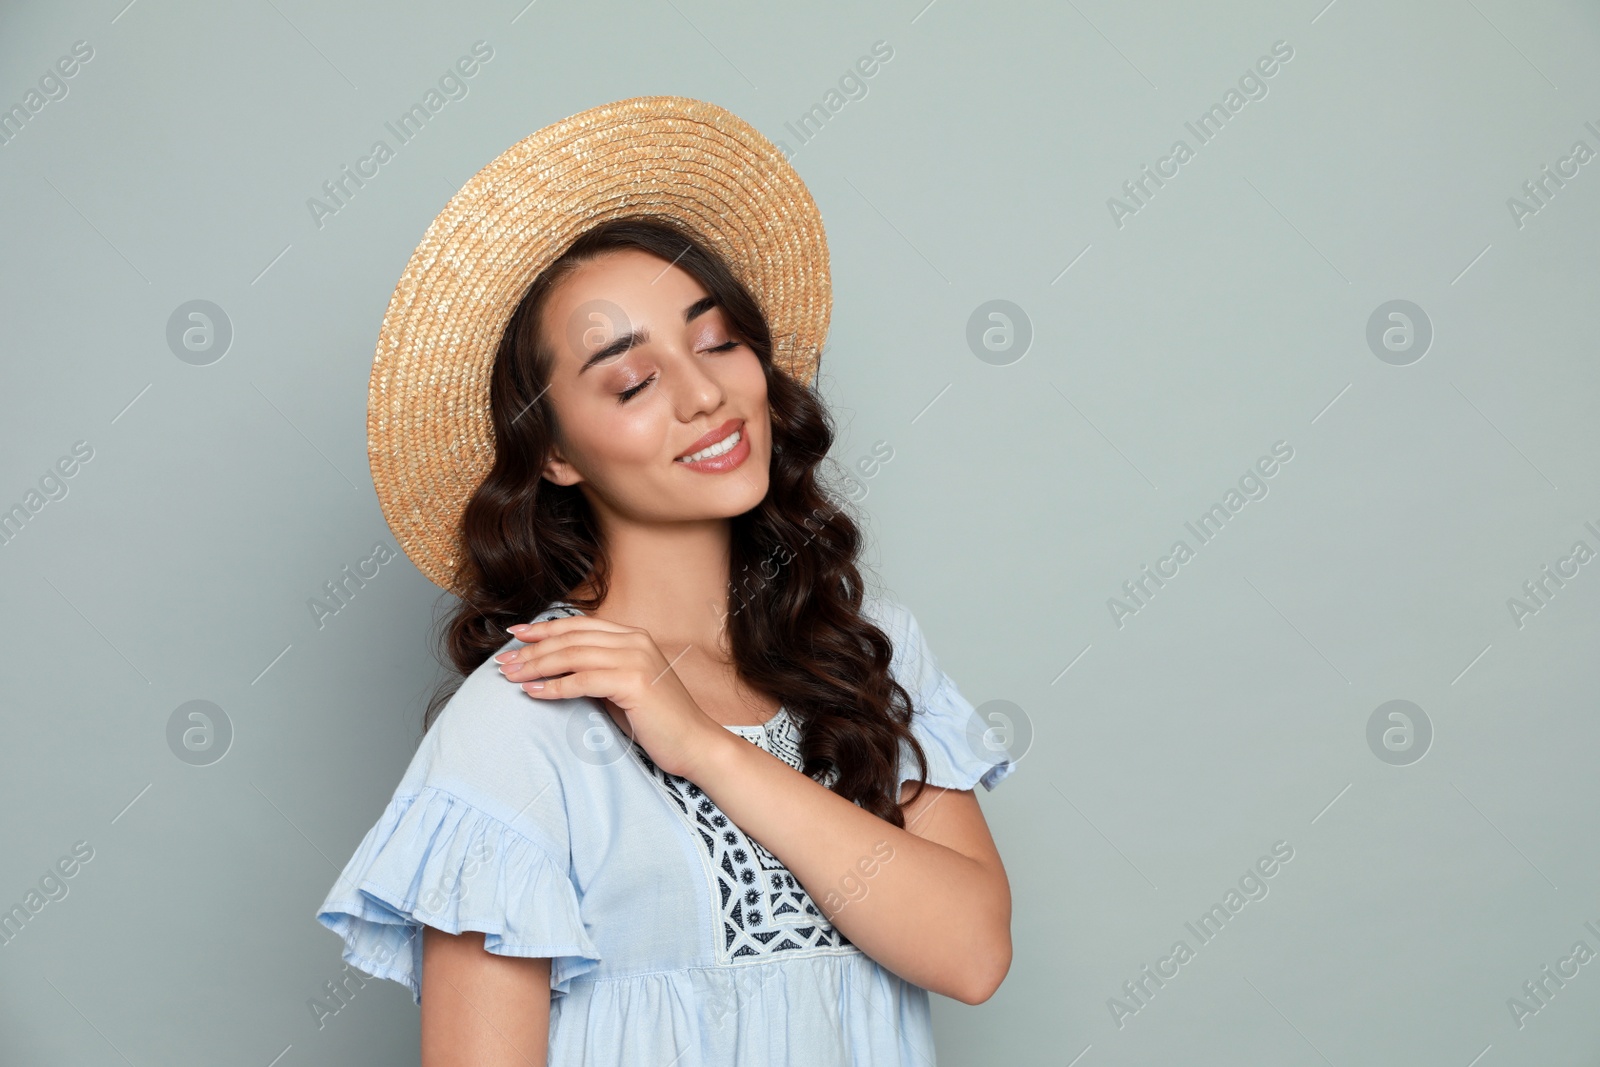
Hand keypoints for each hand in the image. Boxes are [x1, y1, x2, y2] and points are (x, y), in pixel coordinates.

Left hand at [496, 615, 731, 780]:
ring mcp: (636, 659)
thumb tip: (555, 670)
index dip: (545, 628)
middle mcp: (635, 641)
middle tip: (504, 661)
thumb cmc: (658, 721)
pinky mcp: (634, 682)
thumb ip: (597, 671)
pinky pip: (584, 680)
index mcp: (633, 637)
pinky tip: (534, 692)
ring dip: (537, 665)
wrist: (695, 744)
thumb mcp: (623, 687)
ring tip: (512, 676)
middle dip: (533, 648)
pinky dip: (555, 687)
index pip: (579, 625)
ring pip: (573, 656)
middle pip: (571, 638)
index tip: (516, 633)